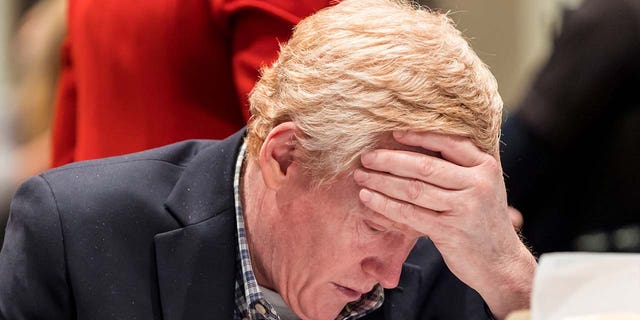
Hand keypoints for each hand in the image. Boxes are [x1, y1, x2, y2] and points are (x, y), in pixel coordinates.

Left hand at [353, 131, 535, 318]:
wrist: (500, 263)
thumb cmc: (483, 221)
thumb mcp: (482, 186)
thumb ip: (460, 166)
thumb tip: (417, 144)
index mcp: (485, 166)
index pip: (447, 142)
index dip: (418, 136)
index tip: (392, 133)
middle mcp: (477, 183)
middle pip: (424, 166)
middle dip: (389, 160)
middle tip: (366, 157)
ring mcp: (464, 208)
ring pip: (413, 189)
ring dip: (381, 182)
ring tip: (361, 176)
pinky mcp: (449, 231)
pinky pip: (409, 214)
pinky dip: (385, 205)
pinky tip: (369, 199)